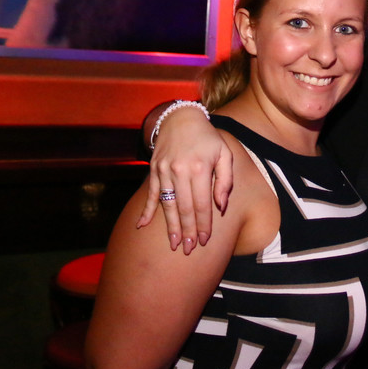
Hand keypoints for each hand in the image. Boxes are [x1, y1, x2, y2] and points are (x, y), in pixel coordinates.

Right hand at [137, 107, 233, 253]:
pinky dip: (147, 211)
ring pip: (167, 204)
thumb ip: (226, 180)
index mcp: (200, 168)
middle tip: (188, 250)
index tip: (204, 241)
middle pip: (184, 208)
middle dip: (187, 231)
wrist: (180, 118)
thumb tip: (221, 206)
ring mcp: (164, 171)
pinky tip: (142, 226)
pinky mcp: (154, 170)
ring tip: (174, 244)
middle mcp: (180, 170)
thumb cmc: (208, 139)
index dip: (203, 224)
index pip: (202, 204)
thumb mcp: (224, 154)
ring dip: (170, 226)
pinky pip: (151, 194)